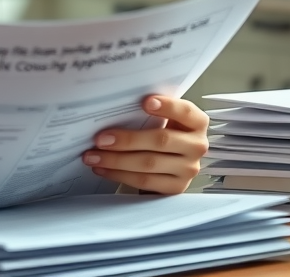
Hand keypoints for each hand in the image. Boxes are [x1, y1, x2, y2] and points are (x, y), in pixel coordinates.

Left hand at [81, 95, 208, 193]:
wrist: (173, 162)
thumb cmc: (163, 132)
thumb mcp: (164, 118)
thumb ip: (150, 111)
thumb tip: (114, 105)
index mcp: (196, 122)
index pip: (185, 111)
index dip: (167, 107)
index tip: (145, 102)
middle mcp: (197, 146)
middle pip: (161, 141)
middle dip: (127, 140)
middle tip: (100, 139)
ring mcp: (188, 169)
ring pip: (148, 164)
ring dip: (116, 161)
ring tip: (93, 156)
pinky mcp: (176, 187)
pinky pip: (144, 182)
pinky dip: (119, 175)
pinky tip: (103, 169)